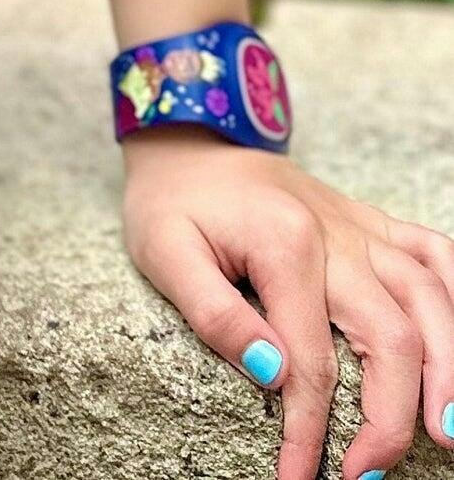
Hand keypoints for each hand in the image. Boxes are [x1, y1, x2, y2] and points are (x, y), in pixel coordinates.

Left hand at [123, 126, 453, 479]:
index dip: (309, 429)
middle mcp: (335, 234)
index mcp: (282, 243)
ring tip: (447, 432)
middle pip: (391, 337)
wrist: (184, 142)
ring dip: (449, 369)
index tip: (299, 476)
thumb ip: (214, 313)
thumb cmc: (170, 202)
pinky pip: (435, 251)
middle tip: (368, 472)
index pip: (310, 360)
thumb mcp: (163, 253)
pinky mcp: (371, 223)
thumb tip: (272, 372)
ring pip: (431, 299)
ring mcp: (360, 227)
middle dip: (389, 418)